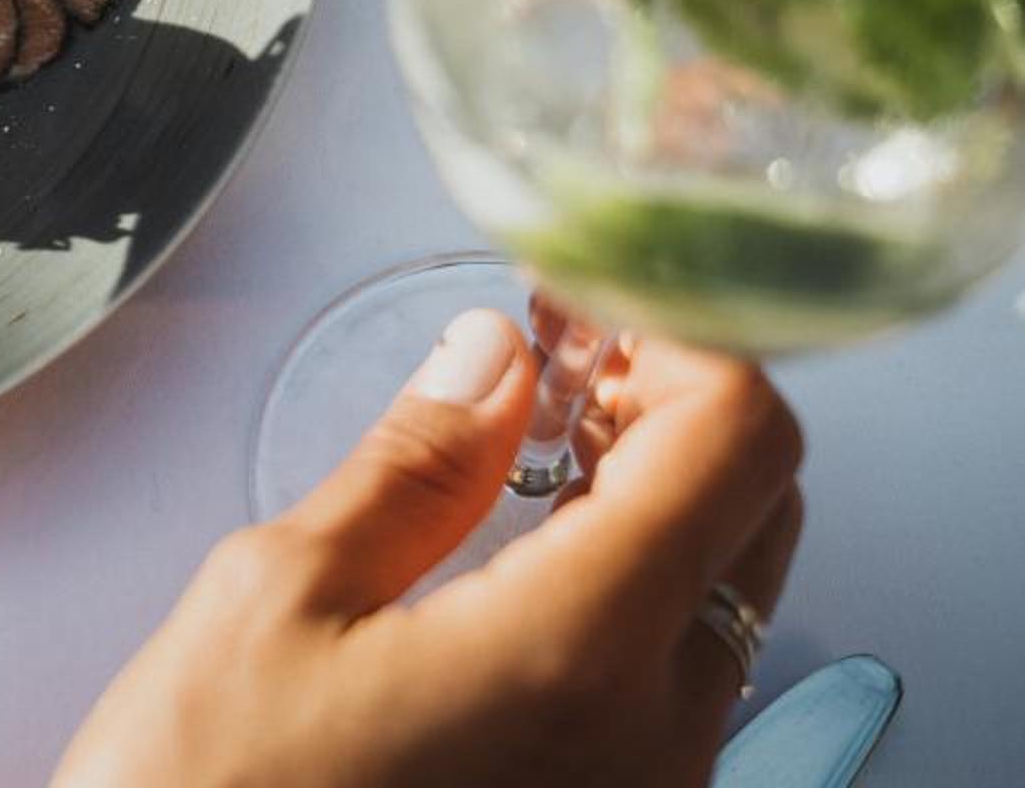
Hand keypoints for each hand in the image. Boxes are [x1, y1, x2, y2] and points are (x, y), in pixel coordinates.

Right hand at [54, 313, 802, 787]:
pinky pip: (680, 668)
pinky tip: (525, 542)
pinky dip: (633, 575)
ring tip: (530, 434)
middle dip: (669, 400)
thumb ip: (409, 465)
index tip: (578, 297)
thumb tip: (490, 355)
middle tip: (551, 349)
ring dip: (656, 486)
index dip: (672, 332)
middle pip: (756, 506)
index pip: (736, 439)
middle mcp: (654, 734)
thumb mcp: (275, 595)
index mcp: (575, 654)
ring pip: (726, 587)